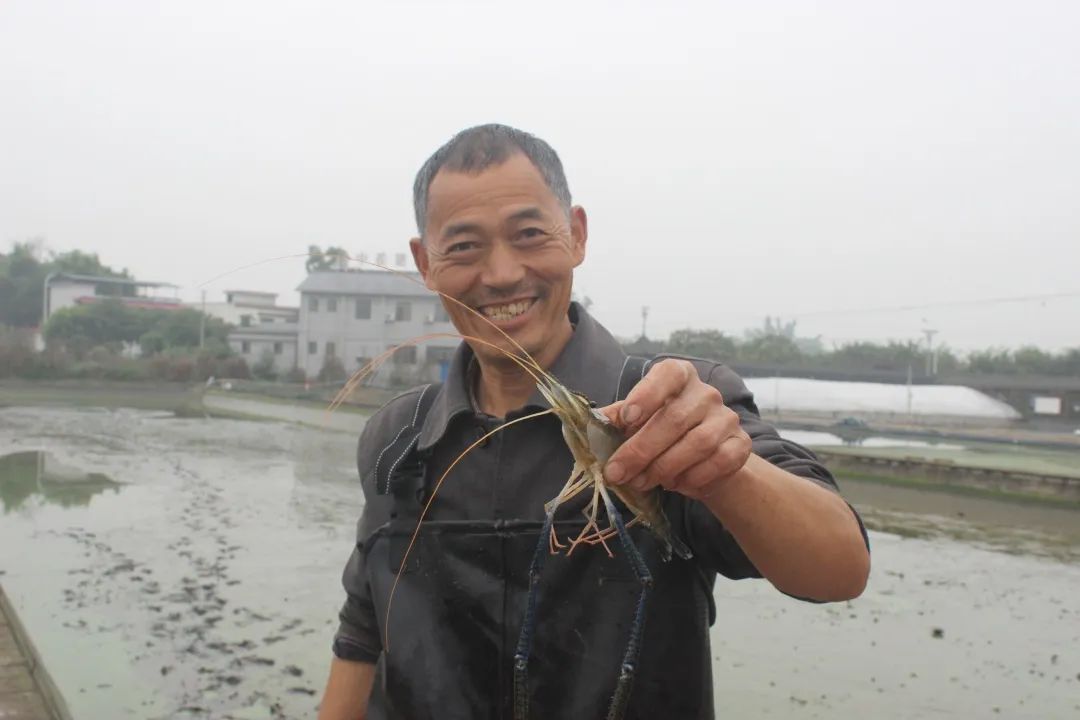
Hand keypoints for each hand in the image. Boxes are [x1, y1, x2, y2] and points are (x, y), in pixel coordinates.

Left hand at [600, 359, 751, 499]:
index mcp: (677, 376)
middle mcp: (705, 392)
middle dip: (641, 450)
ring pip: (698, 443)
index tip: (627, 418)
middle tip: (619, 473)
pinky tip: (676, 485)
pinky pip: (719, 462)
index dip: (647, 394)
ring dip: (665, 468)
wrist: (704, 456)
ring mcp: (726, 417)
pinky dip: (694, 478)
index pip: (667, 374)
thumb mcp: (636, 420)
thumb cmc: (662, 432)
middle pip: (675, 418)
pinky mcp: (741, 444)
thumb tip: (590, 425)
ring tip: (643, 482)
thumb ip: (616, 420)